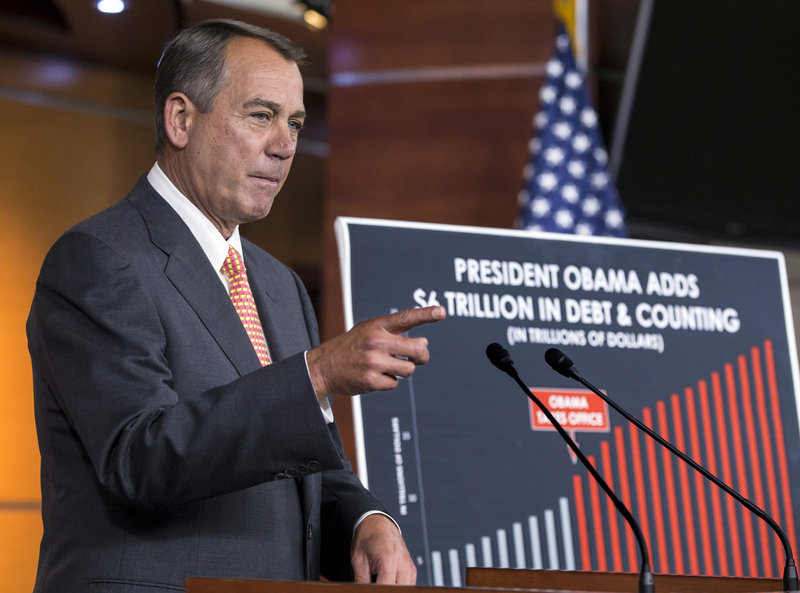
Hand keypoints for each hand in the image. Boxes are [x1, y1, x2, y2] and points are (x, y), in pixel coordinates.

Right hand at [307, 306, 444, 399]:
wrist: (322, 367)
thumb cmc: (351, 348)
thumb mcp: (367, 331)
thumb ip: (393, 333)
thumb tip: (424, 344)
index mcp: (376, 326)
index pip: (406, 318)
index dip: (426, 314)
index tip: (442, 311)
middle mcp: (376, 342)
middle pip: (418, 349)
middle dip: (422, 355)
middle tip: (418, 357)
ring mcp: (374, 362)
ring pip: (409, 369)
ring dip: (402, 370)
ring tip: (387, 367)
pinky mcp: (371, 381)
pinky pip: (395, 383)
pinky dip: (388, 382)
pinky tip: (375, 377)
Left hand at [351, 514, 416, 584]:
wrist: (377, 523)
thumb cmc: (368, 537)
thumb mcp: (358, 561)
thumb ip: (361, 582)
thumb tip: (359, 591)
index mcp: (389, 558)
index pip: (387, 588)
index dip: (376, 591)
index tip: (370, 589)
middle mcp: (403, 563)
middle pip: (399, 589)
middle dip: (385, 590)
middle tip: (374, 585)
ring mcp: (410, 567)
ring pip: (405, 589)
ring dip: (393, 588)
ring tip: (380, 581)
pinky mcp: (412, 569)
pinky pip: (408, 585)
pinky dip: (398, 586)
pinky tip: (387, 581)